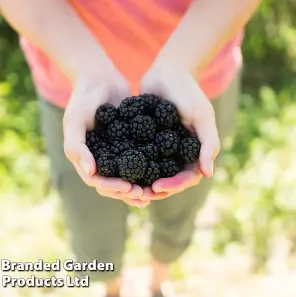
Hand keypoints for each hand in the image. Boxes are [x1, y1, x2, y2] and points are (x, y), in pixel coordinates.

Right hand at [63, 72, 149, 207]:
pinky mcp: (130, 141)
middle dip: (127, 191)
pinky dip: (148, 168)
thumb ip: (76, 146)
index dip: (112, 187)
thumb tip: (90, 172)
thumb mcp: (74, 120)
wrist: (100, 78)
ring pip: (128, 175)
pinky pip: (139, 158)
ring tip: (153, 191)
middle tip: (144, 195)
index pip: (97, 180)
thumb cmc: (83, 98)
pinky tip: (161, 172)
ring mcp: (116, 150)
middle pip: (114, 182)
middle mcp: (101, 157)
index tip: (127, 188)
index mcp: (87, 157)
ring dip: (139, 185)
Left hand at [140, 66, 219, 199]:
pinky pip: (139, 156)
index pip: (187, 177)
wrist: (168, 72)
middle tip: (138, 194)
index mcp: (193, 151)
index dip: (174, 185)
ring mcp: (161, 147)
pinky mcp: (146, 139)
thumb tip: (208, 174)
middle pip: (169, 180)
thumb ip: (207, 143)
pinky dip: (132, 166)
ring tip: (128, 188)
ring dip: (142, 182)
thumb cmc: (188, 92)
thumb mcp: (202, 116)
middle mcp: (177, 153)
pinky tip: (119, 171)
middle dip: (155, 189)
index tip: (157, 187)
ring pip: (153, 172)